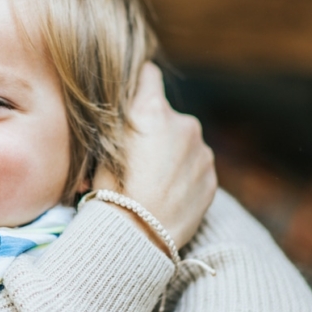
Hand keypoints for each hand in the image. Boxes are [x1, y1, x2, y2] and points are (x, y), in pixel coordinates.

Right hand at [92, 63, 216, 249]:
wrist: (138, 237)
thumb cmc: (111, 192)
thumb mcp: (100, 148)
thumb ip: (115, 121)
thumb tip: (121, 104)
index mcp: (152, 111)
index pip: (148, 74)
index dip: (138, 82)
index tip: (133, 93)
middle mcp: (183, 123)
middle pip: (166, 114)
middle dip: (154, 129)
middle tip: (135, 157)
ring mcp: (201, 151)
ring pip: (182, 142)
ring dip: (170, 154)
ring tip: (151, 182)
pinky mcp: (211, 176)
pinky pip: (195, 166)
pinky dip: (182, 175)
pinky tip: (166, 194)